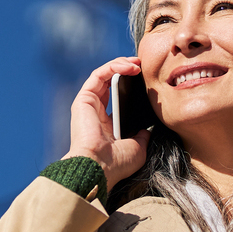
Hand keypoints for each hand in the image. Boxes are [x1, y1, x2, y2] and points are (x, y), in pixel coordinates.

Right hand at [64, 56, 151, 190]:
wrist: (100, 167)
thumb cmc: (116, 163)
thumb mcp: (137, 148)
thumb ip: (142, 136)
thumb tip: (148, 130)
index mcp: (107, 124)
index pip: (118, 97)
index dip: (132, 86)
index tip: (147, 80)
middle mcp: (96, 112)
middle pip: (111, 82)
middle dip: (127, 70)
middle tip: (142, 66)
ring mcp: (89, 105)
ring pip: (104, 75)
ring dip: (121, 65)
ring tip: (137, 63)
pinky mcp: (84, 99)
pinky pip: (98, 75)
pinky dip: (113, 67)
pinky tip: (128, 67)